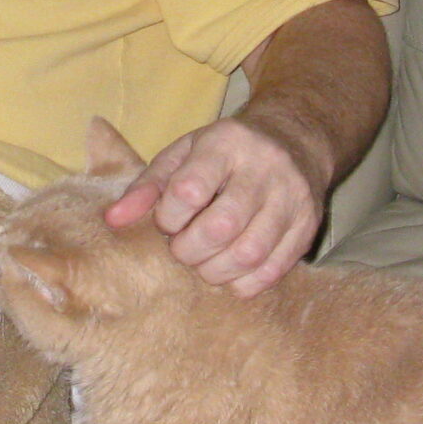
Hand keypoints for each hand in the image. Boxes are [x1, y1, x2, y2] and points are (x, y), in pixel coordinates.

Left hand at [103, 116, 326, 297]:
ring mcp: (292, 197)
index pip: (189, 190)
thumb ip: (147, 186)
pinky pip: (274, 269)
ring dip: (216, 271)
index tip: (167, 221)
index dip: (169, 217)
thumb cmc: (225, 153)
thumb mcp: (183, 154)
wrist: (295, 141)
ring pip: (250, 253)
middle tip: (182, 250)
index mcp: (226, 142)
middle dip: (190, 250)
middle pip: (221, 226)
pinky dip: (245, 282)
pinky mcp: (308, 225)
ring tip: (204, 264)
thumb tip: (113, 221)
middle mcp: (265, 167)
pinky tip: (231, 274)